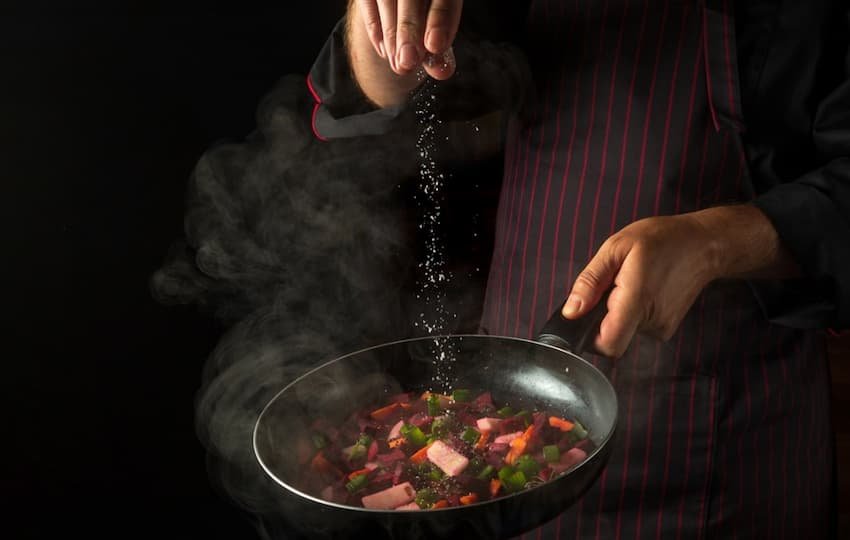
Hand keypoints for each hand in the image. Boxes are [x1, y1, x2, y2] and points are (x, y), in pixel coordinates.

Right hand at [354, 0, 462, 79]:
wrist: (401, 4)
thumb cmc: (425, 14)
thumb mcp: (438, 25)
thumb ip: (440, 46)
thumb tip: (442, 71)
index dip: (440, 20)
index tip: (435, 46)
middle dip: (409, 32)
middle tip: (408, 61)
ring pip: (386, 0)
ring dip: (392, 36)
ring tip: (400, 65)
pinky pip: (367, 3)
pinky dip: (375, 29)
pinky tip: (385, 52)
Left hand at [561, 214, 720, 357]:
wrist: (703, 245)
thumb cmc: (662, 240)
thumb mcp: (616, 248)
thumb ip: (590, 281)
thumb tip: (571, 312)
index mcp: (637, 301)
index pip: (608, 345)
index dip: (589, 336)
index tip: (586, 314)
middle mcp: (652, 322)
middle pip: (611, 338)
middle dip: (601, 316)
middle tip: (612, 286)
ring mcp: (661, 328)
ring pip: (623, 331)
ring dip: (617, 311)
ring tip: (630, 282)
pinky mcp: (665, 328)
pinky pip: (636, 327)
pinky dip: (631, 312)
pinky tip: (642, 289)